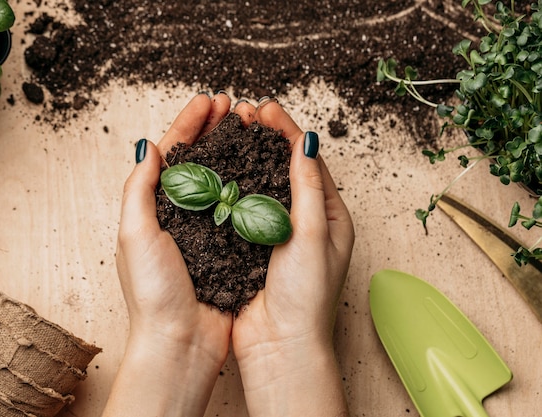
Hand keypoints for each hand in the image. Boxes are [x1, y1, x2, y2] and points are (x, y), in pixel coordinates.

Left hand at [102, 92, 232, 416]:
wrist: (181, 344)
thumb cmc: (153, 294)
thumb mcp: (135, 235)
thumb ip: (139, 190)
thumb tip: (148, 146)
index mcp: (155, 210)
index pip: (172, 154)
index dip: (190, 124)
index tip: (209, 101)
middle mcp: (182, 216)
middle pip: (201, 161)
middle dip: (216, 131)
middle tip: (235, 107)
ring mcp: (208, 231)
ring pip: (225, 180)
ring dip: (237, 152)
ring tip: (252, 128)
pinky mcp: (231, 248)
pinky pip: (243, 208)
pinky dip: (253, 185)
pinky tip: (265, 168)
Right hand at [231, 98, 354, 416]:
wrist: (280, 344)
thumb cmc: (306, 296)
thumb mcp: (313, 235)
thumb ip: (308, 188)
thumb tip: (306, 142)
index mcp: (329, 216)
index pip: (309, 162)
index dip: (287, 132)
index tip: (266, 110)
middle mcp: (304, 220)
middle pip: (283, 168)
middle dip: (265, 138)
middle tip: (245, 113)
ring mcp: (275, 232)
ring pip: (261, 184)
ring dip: (247, 157)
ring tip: (231, 131)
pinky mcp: (252, 245)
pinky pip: (242, 207)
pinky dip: (232, 184)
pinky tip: (217, 168)